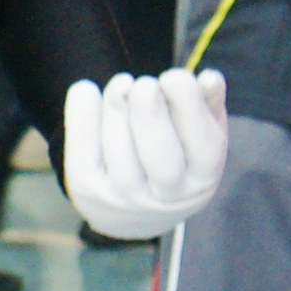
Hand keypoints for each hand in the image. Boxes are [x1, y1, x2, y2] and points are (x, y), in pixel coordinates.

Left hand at [58, 69, 227, 239]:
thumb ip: (207, 104)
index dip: (188, 105)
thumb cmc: (175, 156)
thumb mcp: (199, 133)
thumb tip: (210, 79)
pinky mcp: (87, 190)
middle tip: (145, 83)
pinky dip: (81, 115)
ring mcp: (123, 198)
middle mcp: (165, 196)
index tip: (173, 76)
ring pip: (119, 150)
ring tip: (122, 84)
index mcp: (202, 179)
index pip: (204, 144)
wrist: (134, 214)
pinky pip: (82, 151)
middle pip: (160, 156)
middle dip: (150, 110)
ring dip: (118, 107)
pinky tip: (86, 89)